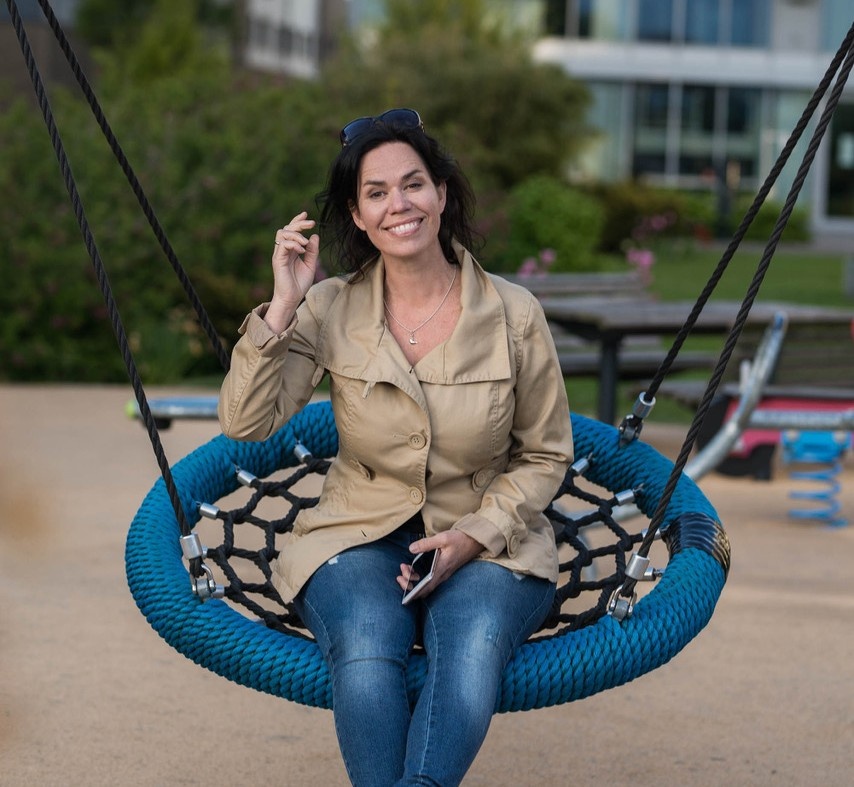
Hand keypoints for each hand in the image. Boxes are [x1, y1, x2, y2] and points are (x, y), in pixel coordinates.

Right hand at [265, 211, 319, 332]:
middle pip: (286, 229)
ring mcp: (279, 254)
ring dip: (295, 234)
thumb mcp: (310, 265)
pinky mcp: (277, 260)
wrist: (292, 298)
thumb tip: (314, 236)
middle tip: (311, 223)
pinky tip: (302, 250)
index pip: (291, 231)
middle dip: (299, 223)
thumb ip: (312, 251)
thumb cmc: (299, 284)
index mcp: (290, 250)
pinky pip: (282, 245)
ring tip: (305, 243)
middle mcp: (283, 250)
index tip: (307, 215)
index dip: (298, 221)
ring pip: (282, 234)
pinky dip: (293, 244)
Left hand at [396, 529, 483, 597]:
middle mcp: (442, 575)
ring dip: (414, 578)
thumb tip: (411, 549)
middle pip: (423, 588)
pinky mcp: (445, 570)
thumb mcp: (442, 538)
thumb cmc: (460, 539)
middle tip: (402, 569)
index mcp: (441, 570)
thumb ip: (426, 544)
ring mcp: (444, 574)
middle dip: (409, 582)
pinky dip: (420, 575)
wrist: (475, 541)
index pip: (424, 588)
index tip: (402, 579)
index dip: (411, 589)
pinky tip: (415, 566)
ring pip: (426, 583)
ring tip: (406, 566)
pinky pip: (430, 578)